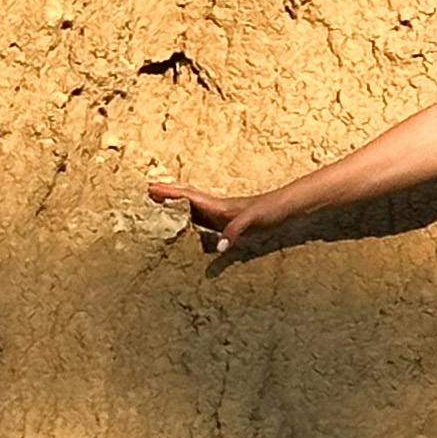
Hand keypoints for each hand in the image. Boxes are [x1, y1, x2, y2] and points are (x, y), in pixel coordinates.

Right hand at [147, 177, 273, 264]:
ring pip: (194, 208)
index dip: (169, 193)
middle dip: (168, 194)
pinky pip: (204, 220)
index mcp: (219, 206)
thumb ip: (235, 231)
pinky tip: (189, 227)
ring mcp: (223, 214)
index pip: (188, 197)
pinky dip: (191, 219)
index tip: (149, 189)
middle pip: (187, 198)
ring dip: (176, 206)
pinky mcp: (230, 222)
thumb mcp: (253, 221)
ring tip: (159, 205)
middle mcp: (218, 207)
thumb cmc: (271, 211)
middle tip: (148, 191)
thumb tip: (218, 248)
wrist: (288, 208)